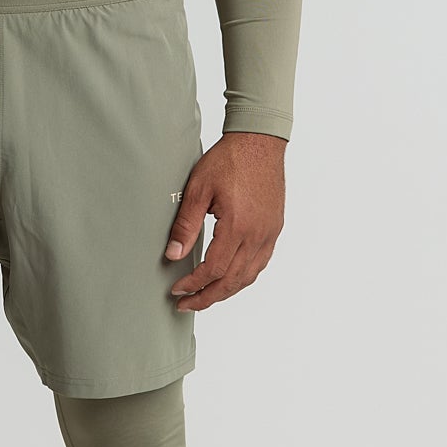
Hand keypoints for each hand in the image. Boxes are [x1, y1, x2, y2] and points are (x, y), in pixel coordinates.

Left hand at [164, 131, 286, 311]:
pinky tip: (230, 278)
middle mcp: (257, 235)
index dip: (193, 284)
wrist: (260, 142)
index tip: (177, 290)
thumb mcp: (198, 189)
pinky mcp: (274, 228)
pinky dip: (243, 277)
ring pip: (248, 276)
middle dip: (208, 297)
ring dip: (226, 291)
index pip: (213, 269)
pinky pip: (260, 263)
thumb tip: (173, 255)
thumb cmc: (230, 160)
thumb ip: (186, 225)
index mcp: (237, 227)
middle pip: (232, 281)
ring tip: (206, 296)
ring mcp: (269, 233)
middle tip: (187, 304)